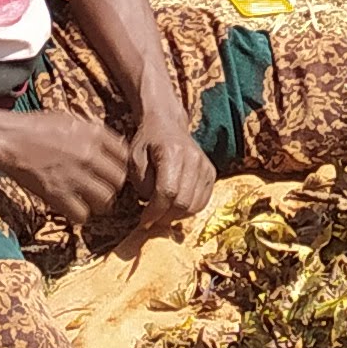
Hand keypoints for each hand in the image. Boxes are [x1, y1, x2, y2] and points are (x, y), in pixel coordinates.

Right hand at [0, 108, 133, 230]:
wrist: (8, 138)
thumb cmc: (36, 126)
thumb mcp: (71, 120)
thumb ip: (94, 133)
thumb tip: (111, 146)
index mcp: (94, 133)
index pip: (124, 156)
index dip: (120, 166)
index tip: (111, 171)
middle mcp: (88, 154)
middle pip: (119, 180)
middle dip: (113, 187)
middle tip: (102, 189)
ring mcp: (74, 175)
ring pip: (106, 200)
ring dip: (100, 204)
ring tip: (91, 202)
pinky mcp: (57, 194)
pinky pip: (82, 214)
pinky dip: (79, 215)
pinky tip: (73, 208)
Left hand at [117, 91, 216, 236]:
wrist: (167, 125)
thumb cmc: (147, 143)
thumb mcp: (135, 160)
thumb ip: (143, 184)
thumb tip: (153, 207)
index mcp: (172, 152)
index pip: (167, 192)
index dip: (155, 212)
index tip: (144, 222)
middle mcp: (193, 158)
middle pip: (183, 202)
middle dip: (165, 217)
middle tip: (152, 221)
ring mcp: (205, 166)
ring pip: (194, 205)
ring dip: (176, 216)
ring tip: (162, 214)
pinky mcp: (211, 173)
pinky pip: (203, 202)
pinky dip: (188, 211)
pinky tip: (174, 208)